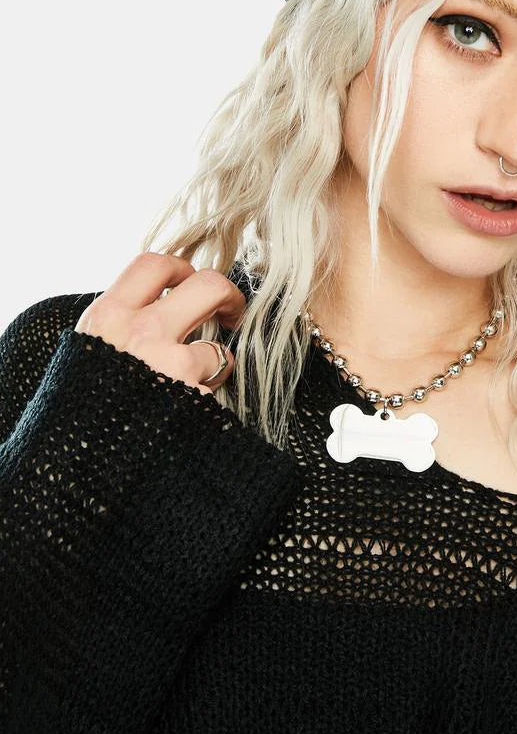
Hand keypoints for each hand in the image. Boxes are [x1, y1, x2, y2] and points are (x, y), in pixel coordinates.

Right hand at [74, 252, 246, 395]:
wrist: (70, 470)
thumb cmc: (81, 411)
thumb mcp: (87, 353)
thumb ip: (119, 325)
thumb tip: (157, 303)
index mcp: (107, 318)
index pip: (154, 264)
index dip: (181, 267)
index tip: (189, 281)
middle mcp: (139, 333)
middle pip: (207, 285)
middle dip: (227, 294)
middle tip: (230, 310)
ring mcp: (169, 365)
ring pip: (217, 347)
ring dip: (218, 363)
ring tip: (202, 380)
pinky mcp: (192, 398)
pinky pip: (217, 386)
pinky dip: (212, 394)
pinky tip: (193, 409)